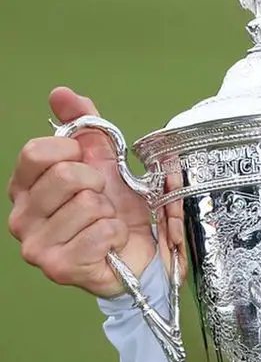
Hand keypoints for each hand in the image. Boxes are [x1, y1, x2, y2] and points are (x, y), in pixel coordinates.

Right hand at [7, 87, 171, 297]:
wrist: (138, 255)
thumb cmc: (116, 211)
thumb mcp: (103, 161)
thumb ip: (84, 124)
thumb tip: (62, 94)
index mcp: (24, 188)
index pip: (35, 152)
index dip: (71, 152)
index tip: (86, 164)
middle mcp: (21, 218)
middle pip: (64, 176)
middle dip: (97, 183)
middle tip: (101, 198)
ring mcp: (36, 246)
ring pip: (87, 204)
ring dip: (110, 212)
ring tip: (106, 223)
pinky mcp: (60, 268)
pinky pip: (102, 231)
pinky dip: (117, 233)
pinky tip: (110, 244)